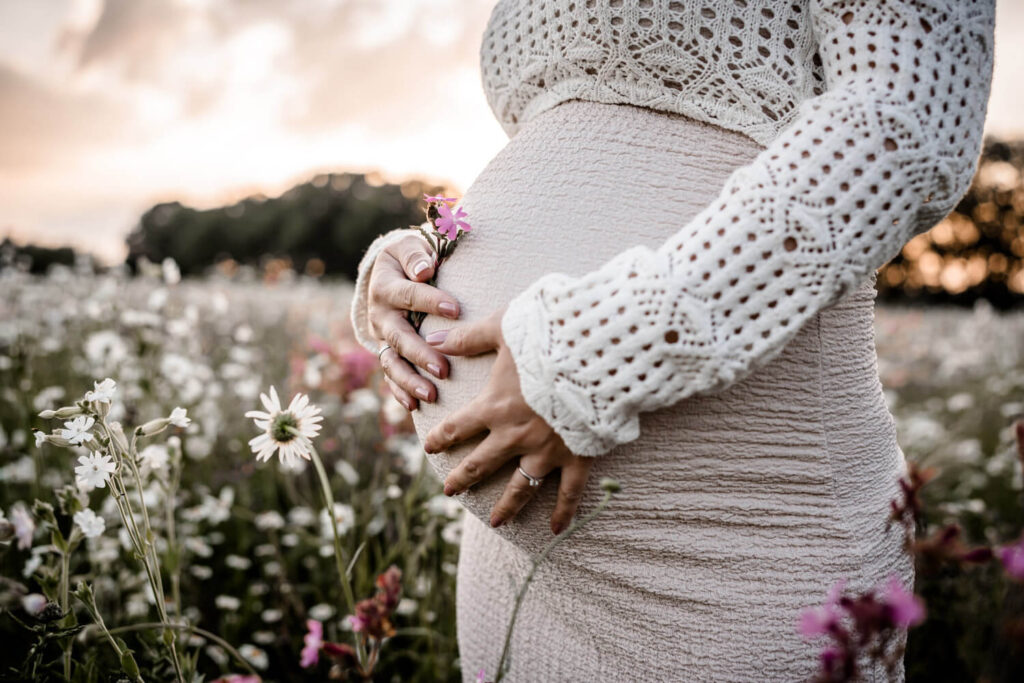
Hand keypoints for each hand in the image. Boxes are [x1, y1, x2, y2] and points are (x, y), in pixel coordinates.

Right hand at [367, 234, 460, 410]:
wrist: (390, 271)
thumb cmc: (409, 258)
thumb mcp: (408, 247)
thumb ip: (416, 255)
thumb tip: (424, 271)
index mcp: (385, 287)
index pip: (409, 294)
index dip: (431, 300)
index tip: (456, 309)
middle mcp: (381, 315)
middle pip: (399, 337)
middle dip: (421, 354)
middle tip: (443, 369)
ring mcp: (383, 338)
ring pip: (392, 363)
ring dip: (410, 381)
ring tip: (431, 395)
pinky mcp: (387, 352)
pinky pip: (391, 375)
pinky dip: (400, 392)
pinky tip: (414, 406)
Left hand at [422, 307, 594, 534]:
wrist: (596, 355)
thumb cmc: (550, 336)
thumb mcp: (505, 328)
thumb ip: (469, 337)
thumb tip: (434, 338)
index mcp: (495, 406)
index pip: (457, 428)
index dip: (440, 438)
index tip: (429, 447)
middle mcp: (515, 435)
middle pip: (480, 464)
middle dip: (462, 479)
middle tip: (449, 491)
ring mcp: (546, 451)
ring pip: (519, 486)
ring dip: (506, 505)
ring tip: (496, 522)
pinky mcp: (576, 457)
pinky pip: (569, 493)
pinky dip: (564, 512)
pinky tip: (556, 530)